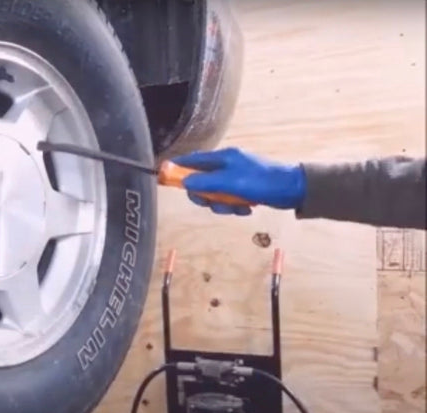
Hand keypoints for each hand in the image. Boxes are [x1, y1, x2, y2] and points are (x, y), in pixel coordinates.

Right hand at [172, 148, 305, 215]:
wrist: (294, 189)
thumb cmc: (262, 182)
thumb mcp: (230, 183)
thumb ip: (205, 182)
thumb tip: (184, 182)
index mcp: (223, 157)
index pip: (192, 160)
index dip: (177, 169)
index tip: (166, 179)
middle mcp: (227, 164)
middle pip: (201, 180)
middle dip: (205, 195)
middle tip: (211, 203)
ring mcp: (236, 176)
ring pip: (215, 192)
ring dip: (223, 204)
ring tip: (237, 208)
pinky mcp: (244, 187)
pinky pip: (229, 198)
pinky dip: (235, 206)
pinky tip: (247, 208)